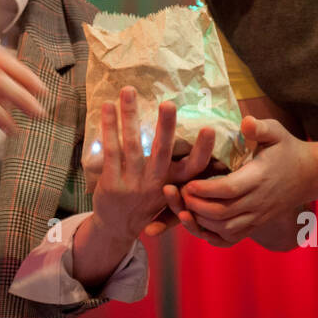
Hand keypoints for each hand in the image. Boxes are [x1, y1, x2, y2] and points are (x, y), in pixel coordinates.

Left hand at [85, 87, 216, 246]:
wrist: (117, 227)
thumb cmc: (147, 201)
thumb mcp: (169, 190)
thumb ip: (180, 170)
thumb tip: (206, 138)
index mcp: (173, 183)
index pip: (194, 167)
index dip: (203, 149)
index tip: (209, 128)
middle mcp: (155, 184)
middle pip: (162, 152)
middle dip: (165, 127)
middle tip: (168, 103)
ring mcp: (132, 184)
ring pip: (132, 145)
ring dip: (129, 115)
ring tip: (128, 90)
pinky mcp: (112, 183)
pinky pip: (110, 150)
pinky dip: (109, 127)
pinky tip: (107, 107)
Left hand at [169, 115, 316, 245]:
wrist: (309, 175)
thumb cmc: (286, 149)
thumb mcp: (276, 132)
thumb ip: (260, 127)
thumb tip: (245, 123)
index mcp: (259, 177)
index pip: (229, 189)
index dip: (205, 190)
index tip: (187, 183)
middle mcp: (258, 201)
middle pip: (222, 213)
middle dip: (196, 206)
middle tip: (177, 194)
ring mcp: (257, 216)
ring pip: (225, 229)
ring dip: (200, 222)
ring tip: (182, 207)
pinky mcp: (255, 224)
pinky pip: (231, 238)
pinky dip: (211, 235)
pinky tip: (197, 223)